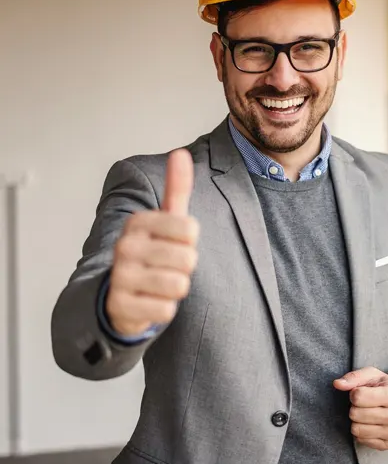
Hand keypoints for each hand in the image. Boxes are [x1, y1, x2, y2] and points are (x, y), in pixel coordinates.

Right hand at [106, 149, 198, 336]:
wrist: (119, 295)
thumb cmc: (152, 253)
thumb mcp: (164, 220)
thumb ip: (176, 188)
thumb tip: (181, 153)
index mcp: (138, 221)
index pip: (191, 229)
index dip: (189, 242)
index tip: (173, 243)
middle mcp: (125, 246)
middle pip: (188, 258)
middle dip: (184, 268)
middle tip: (166, 268)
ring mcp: (120, 276)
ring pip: (179, 285)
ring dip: (175, 289)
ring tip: (158, 285)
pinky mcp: (120, 306)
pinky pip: (166, 310)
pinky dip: (163, 310)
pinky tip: (148, 302)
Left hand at [333, 367, 387, 449]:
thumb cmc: (386, 387)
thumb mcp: (372, 375)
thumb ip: (353, 377)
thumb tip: (337, 384)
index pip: (357, 397)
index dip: (354, 393)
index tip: (360, 392)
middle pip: (355, 414)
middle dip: (355, 407)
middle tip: (364, 404)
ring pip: (357, 429)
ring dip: (357, 421)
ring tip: (366, 413)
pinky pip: (361, 440)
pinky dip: (362, 431)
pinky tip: (370, 423)